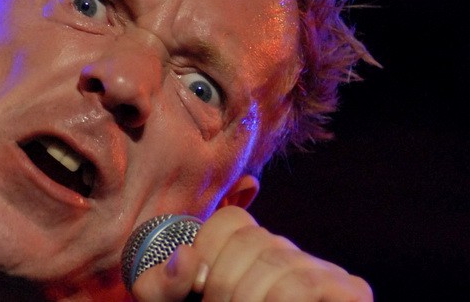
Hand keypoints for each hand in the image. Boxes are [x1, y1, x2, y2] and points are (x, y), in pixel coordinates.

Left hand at [130, 206, 372, 300]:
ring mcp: (323, 271)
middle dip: (224, 282)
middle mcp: (287, 253)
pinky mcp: (351, 292)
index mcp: (249, 250)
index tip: (198, 288)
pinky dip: (282, 300)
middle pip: (253, 240)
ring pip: (279, 261)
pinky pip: (308, 282)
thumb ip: (163, 286)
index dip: (208, 250)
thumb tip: (185, 257)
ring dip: (248, 296)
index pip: (230, 220)